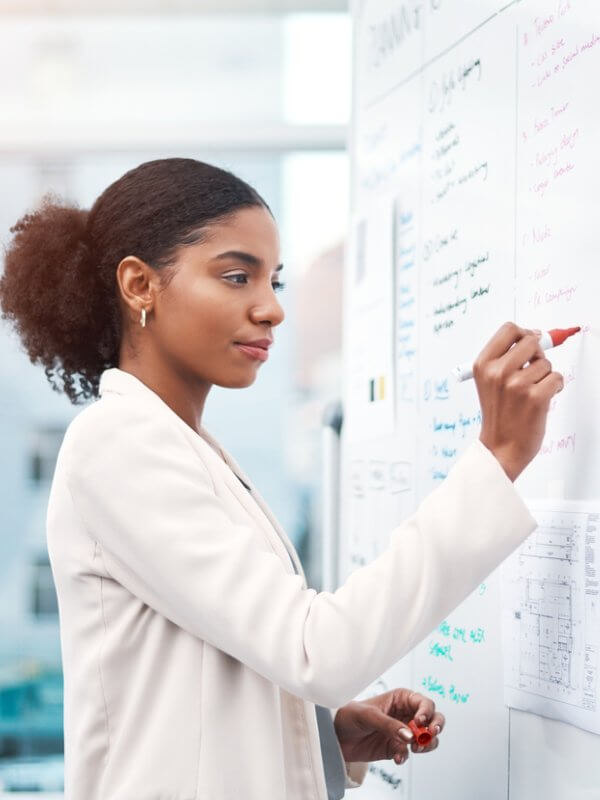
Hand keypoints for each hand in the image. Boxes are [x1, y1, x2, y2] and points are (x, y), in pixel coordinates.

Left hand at [333, 689, 444, 765]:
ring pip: (427, 738)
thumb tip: (409, 736)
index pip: (424, 703)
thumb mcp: (369, 716)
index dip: (427, 712)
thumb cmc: (350, 715)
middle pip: (433, 719)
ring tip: (415, 748)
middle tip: (430, 735)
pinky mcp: (396, 748)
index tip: (420, 723)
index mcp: (401, 698)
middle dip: (436, 727)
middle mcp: (406, 714)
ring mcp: (403, 732)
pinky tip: (398, 758)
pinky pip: (409, 753)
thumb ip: (389, 725)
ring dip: (426, 744)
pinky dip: (406, 756)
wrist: (336, 734)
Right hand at [474, 322, 563, 481]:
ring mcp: (516, 385)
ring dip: (545, 376)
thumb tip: (535, 335)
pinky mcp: (535, 397)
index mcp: (483, 365)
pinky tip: (542, 399)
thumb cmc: (499, 414)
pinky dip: (555, 388)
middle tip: (532, 372)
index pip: (509, 329)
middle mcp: (498, 372)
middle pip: (531, 341)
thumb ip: (505, 357)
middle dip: (537, 355)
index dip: (524, 333)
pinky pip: (557, 378)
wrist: (500, 447)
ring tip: (532, 392)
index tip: (529, 344)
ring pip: (546, 363)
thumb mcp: (489, 381)